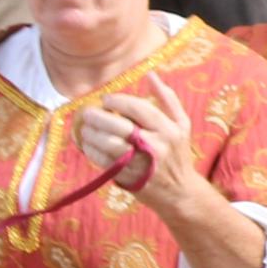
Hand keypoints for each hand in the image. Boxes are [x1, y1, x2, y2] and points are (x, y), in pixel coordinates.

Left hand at [77, 74, 210, 222]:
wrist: (181, 193)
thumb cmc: (178, 153)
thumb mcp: (181, 124)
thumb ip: (167, 99)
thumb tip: (151, 74)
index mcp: (169, 129)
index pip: (140, 109)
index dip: (119, 102)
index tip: (106, 100)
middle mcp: (157, 145)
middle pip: (122, 127)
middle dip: (100, 117)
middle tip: (87, 112)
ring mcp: (143, 164)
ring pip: (110, 145)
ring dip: (92, 134)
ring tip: (85, 128)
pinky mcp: (131, 178)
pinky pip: (105, 162)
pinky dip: (92, 151)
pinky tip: (88, 145)